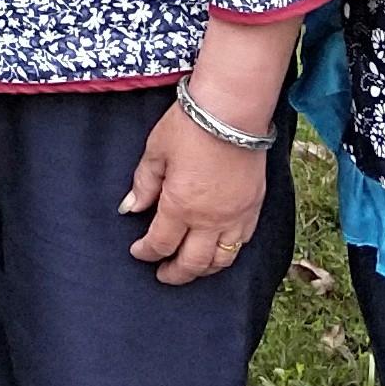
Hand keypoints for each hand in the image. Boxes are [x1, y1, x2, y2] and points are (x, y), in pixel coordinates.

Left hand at [121, 91, 270, 282]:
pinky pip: (243, 243)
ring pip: (221, 260)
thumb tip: (130, 208)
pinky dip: (228, 253)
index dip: (146, 253)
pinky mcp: (254, 207)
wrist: (232, 111)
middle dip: (175, 273)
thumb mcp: (156, 151)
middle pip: (192, 263)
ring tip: (191, 268)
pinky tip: (219, 250)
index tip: (138, 252)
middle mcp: (210, 220)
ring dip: (204, 269)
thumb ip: (144, 184)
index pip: (161, 243)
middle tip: (163, 275)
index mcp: (180, 207)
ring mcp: (236, 216)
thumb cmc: (190, 126)